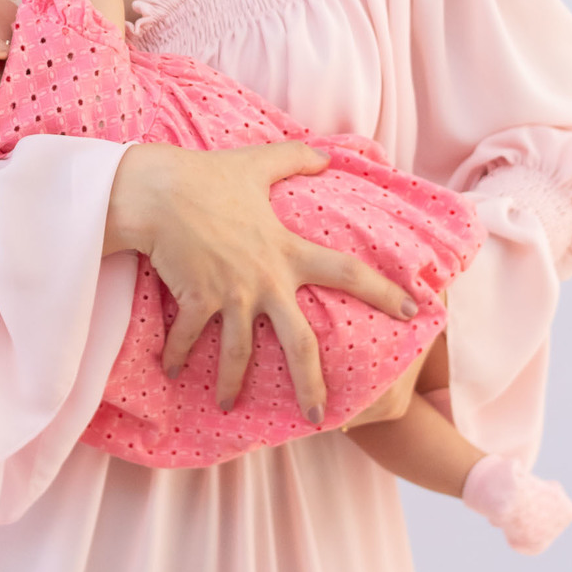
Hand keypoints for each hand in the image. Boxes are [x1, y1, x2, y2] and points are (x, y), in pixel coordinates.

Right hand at [106, 143, 419, 417]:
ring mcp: (231, 295)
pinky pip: (190, 337)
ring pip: (240, 353)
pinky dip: (178, 355)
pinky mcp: (196, 299)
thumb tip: (325, 154)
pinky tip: (170, 371)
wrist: (159, 191)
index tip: (411, 310)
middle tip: (321, 417)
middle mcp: (265, 280)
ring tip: (230, 406)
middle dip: (311, 383)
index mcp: (287, 251)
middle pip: (299, 343)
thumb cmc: (208, 175)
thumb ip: (295, 158)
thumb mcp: (257, 163)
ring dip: (232, 384)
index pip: (346, 272)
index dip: (381, 290)